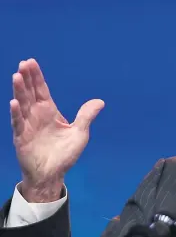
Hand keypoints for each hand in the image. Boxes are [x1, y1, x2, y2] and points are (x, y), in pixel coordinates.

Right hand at [10, 59, 103, 201]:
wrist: (53, 174)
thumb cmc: (64, 154)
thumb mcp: (79, 133)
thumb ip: (86, 116)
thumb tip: (100, 102)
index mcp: (50, 112)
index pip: (42, 90)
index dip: (36, 77)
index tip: (30, 62)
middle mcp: (37, 115)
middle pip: (30, 93)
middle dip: (26, 78)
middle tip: (23, 63)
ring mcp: (28, 126)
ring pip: (22, 105)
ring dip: (19, 91)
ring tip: (16, 76)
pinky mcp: (22, 138)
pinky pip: (18, 123)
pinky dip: (16, 113)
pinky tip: (14, 102)